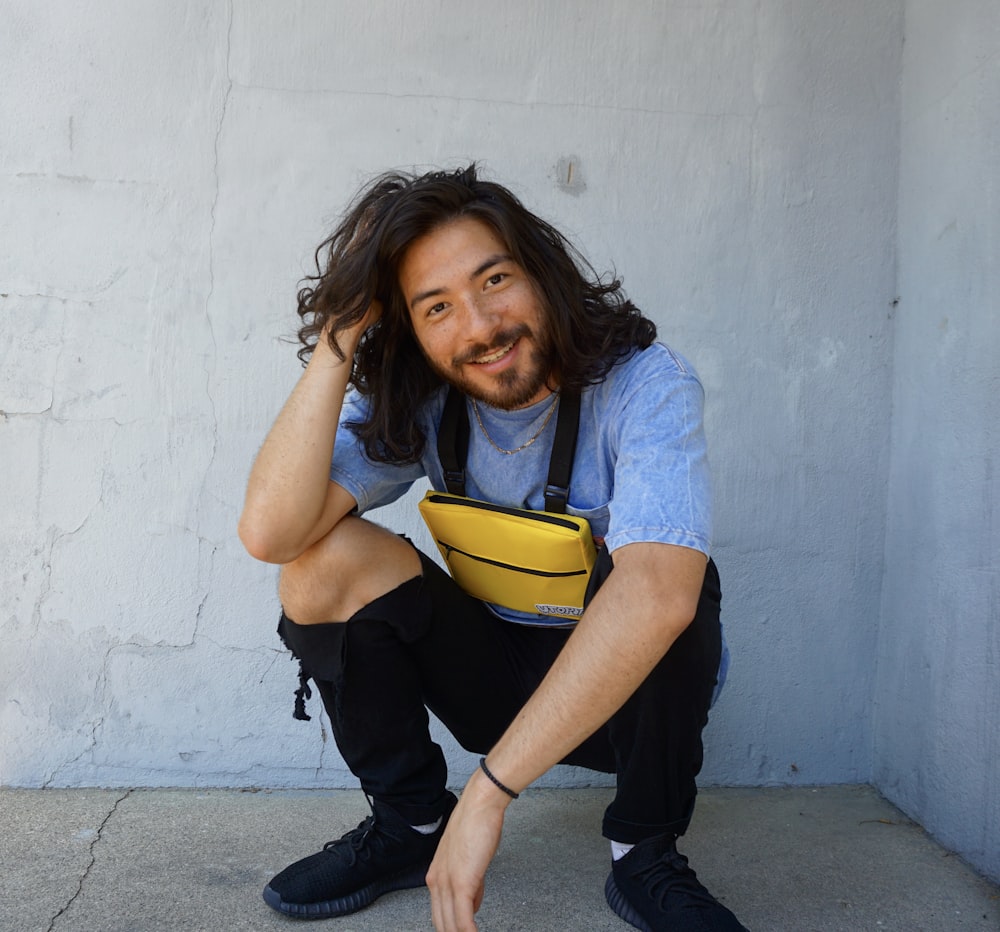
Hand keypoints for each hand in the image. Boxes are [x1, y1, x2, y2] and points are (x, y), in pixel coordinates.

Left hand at [427, 769, 510, 930]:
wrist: (480, 805)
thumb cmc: (477, 825)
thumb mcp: (470, 858)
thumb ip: (470, 883)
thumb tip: (473, 905)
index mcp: (435, 875)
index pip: (438, 913)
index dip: (450, 927)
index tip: (460, 930)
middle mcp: (436, 881)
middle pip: (441, 923)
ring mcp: (447, 883)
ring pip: (450, 925)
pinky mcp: (462, 883)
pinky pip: (464, 920)